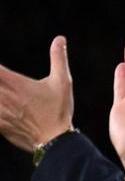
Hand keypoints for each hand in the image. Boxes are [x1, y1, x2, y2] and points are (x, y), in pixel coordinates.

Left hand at [0, 37, 74, 151]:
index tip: (0, 70)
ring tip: (3, 95)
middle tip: (5, 85)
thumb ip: (58, 58)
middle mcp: (3, 96)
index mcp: (14, 83)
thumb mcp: (63, 82)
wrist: (55, 141)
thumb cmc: (59, 110)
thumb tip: (60, 39)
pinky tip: (2, 107)